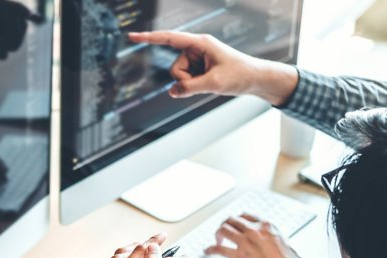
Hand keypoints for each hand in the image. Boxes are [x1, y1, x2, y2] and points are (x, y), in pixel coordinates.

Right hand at [126, 31, 297, 104]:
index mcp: (200, 43)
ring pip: (179, 76)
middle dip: (185, 80)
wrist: (255, 79)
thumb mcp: (214, 83)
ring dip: (192, 84)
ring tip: (211, 82)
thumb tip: (172, 92)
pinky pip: (186, 80)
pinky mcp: (199, 68)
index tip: (131, 36)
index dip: (149, 38)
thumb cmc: (240, 75)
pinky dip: (194, 85)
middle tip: (206, 82)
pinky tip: (209, 83)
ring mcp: (197, 59)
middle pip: (174, 68)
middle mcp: (196, 48)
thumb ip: (190, 88)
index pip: (169, 39)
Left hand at [205, 214, 304, 257]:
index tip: (234, 225)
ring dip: (218, 235)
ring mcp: (245, 242)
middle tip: (223, 234)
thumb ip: (273, 239)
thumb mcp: (285, 243)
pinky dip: (211, 248)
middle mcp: (254, 230)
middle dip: (225, 225)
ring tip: (217, 241)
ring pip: (223, 229)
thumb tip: (272, 244)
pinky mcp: (239, 256)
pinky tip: (208, 251)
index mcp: (267, 226)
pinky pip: (219, 249)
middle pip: (232, 220)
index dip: (237, 221)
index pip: (246, 216)